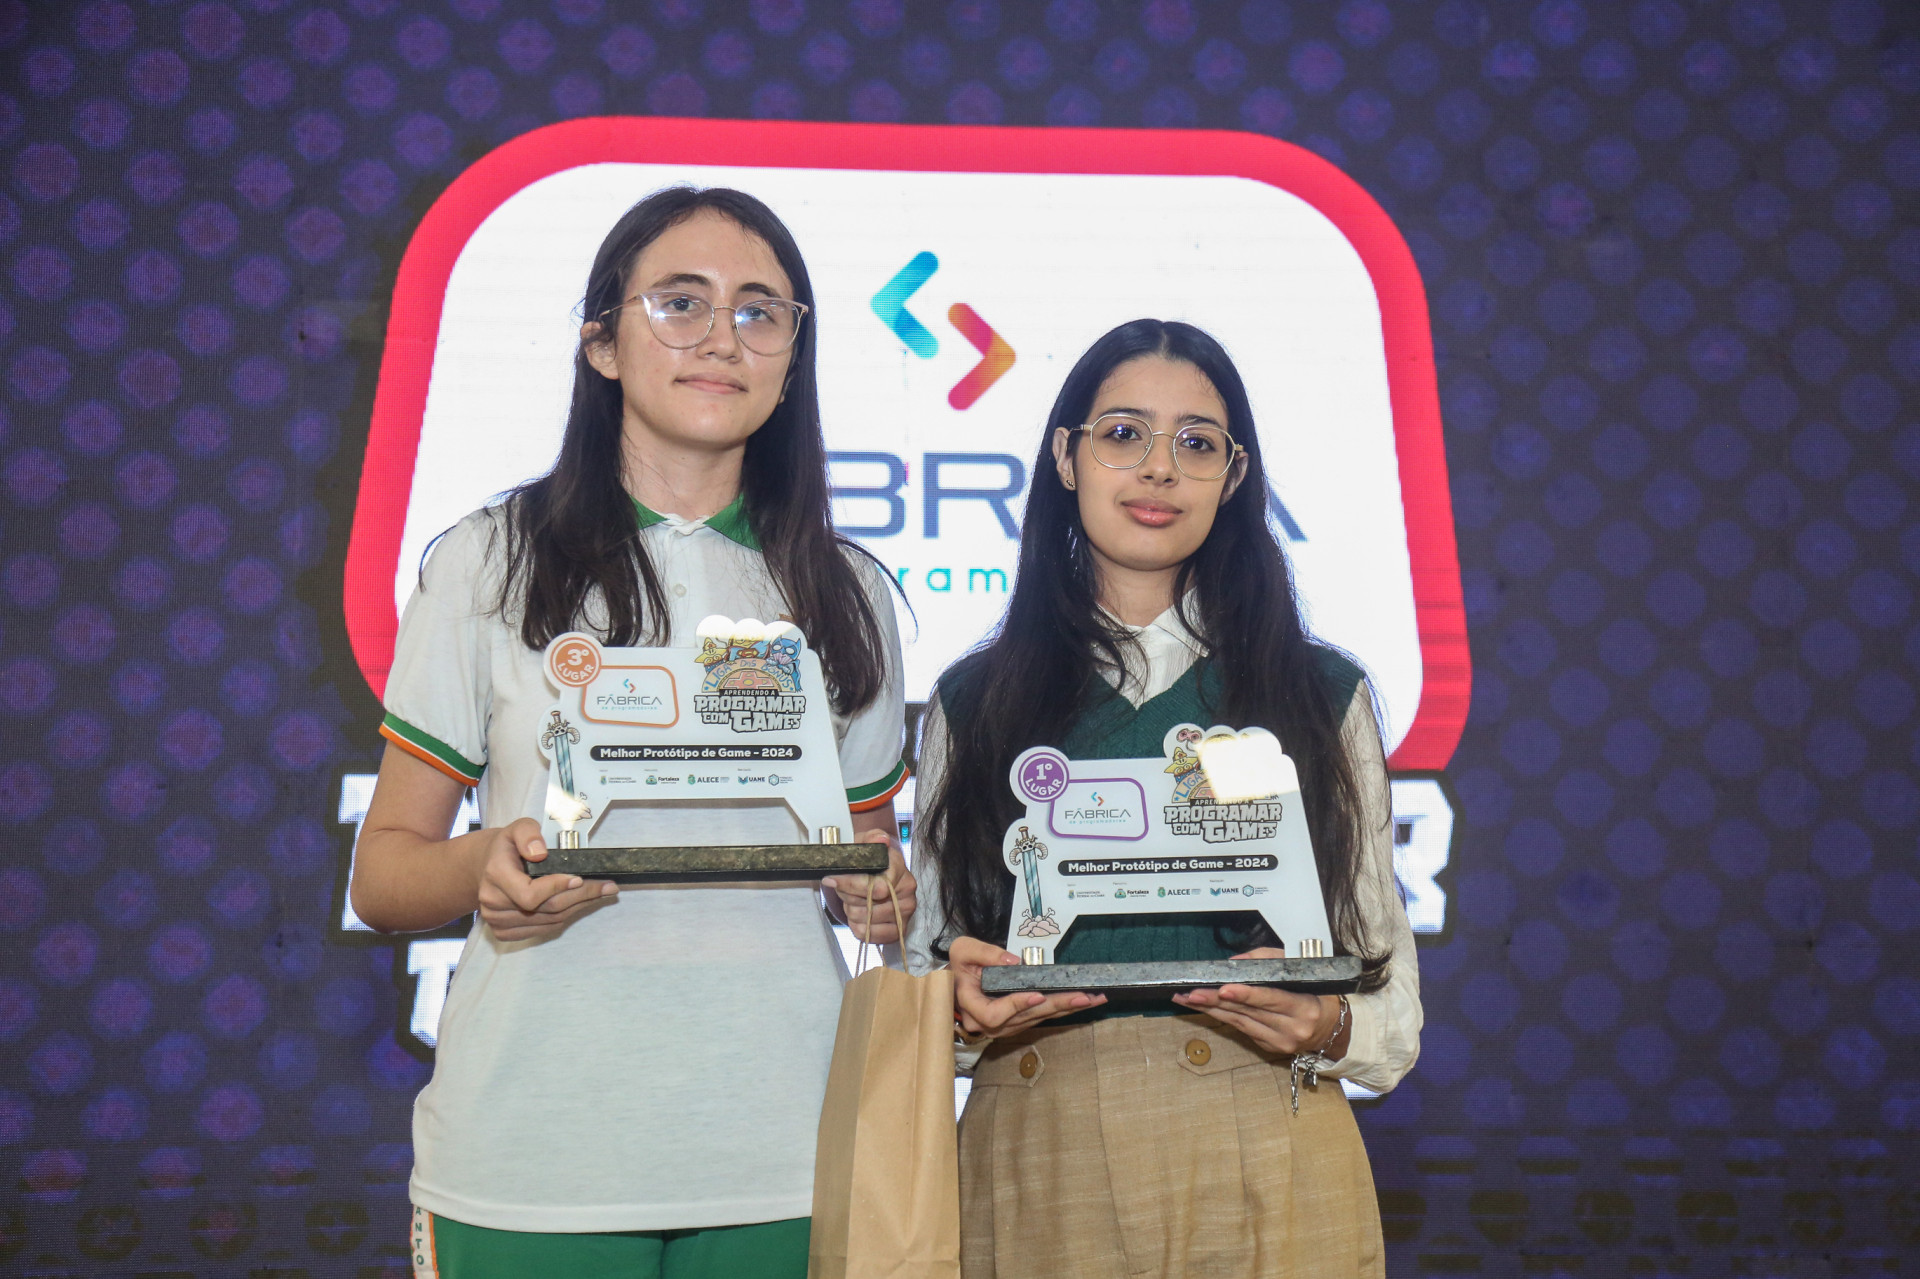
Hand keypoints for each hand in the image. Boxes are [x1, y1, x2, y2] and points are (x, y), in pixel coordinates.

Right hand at [475, 818, 616, 941]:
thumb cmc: (508, 847)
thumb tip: (539, 852)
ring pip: (549, 921)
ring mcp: (498, 921)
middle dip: (582, 897)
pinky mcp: (505, 932)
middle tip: (608, 887)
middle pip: (546, 909)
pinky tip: (580, 904)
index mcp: (496, 875)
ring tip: (601, 894)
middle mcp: (493, 902)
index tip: (579, 878)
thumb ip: (528, 834)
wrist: (486, 866)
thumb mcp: (517, 828)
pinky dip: (565, 918)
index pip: (530, 894)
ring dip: (578, 908)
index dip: (557, 888)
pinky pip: (544, 929)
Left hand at [822, 830, 916, 944]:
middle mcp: (908, 890)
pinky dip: (859, 928)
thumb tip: (880, 839)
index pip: (876, 887)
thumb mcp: (865, 842)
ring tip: (854, 901)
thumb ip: (871, 837)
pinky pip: (872, 936)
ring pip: (867, 921)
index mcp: (899, 867)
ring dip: (853, 912)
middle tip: (846, 889)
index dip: (850, 885)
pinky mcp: (900, 929)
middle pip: (868, 906)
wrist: (876, 874)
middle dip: (849, 898)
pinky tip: (858, 917)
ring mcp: (906, 911)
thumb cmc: (868, 859)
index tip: (831, 879)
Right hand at [949, 935, 1105, 1038]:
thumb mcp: (962, 950)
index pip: (994, 1014)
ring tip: (1092, 998)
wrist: (956, 986)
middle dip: (1057, 1005)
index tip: (1037, 994)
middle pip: (1027, 1017)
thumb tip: (1013, 961)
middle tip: (1083, 996)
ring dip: (1067, 1009)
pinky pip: (1042, 1017)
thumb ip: (984, 953)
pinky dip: (1062, 1009)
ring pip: (1039, 1019)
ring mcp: (1005, 1026)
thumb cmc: (958, 968)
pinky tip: (1082, 1002)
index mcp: (973, 1006)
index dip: (1017, 1006)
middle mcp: (989, 1023)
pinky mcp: (1018, 1022)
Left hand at [1170, 947, 1341, 1055]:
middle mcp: (1292, 1029)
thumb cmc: (1316, 993)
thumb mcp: (1300, 970)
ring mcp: (1280, 1043)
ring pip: (1239, 1023)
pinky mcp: (1270, 1049)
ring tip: (1188, 998)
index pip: (1271, 999)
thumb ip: (1269, 960)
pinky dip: (1222, 1017)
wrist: (1332, 1028)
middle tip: (1192, 992)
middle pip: (1248, 1013)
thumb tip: (1236, 962)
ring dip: (1211, 1010)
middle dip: (1216, 1001)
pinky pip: (1241, 1029)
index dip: (1246, 995)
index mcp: (1304, 1008)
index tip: (1224, 989)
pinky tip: (1205, 1008)